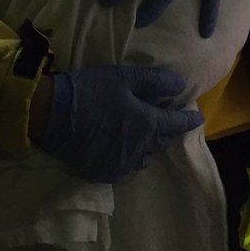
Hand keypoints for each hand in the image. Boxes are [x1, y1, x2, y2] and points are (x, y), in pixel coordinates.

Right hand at [35, 65, 203, 182]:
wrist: (52, 115)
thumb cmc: (90, 91)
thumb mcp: (124, 78)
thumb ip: (154, 81)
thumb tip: (180, 84)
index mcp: (147, 125)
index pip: (176, 124)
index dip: (188, 120)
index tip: (198, 119)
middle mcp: (139, 149)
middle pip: (162, 142)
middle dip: (170, 133)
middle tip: (173, 125)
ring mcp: (120, 164)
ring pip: (144, 157)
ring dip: (150, 147)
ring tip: (149, 137)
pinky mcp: (103, 172)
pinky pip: (125, 168)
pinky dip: (130, 159)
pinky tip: (126, 151)